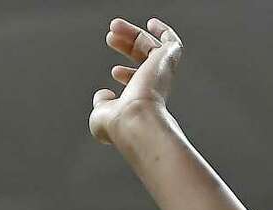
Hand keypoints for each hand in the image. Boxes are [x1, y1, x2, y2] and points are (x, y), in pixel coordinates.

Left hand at [91, 17, 182, 144]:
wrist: (135, 119)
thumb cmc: (118, 123)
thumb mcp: (101, 114)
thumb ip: (102, 103)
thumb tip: (103, 95)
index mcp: (143, 101)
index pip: (140, 83)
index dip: (126, 75)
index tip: (114, 71)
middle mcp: (156, 87)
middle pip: (143, 59)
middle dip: (126, 46)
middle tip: (109, 37)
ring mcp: (162, 73)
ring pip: (151, 47)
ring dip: (132, 34)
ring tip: (113, 26)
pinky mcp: (167, 59)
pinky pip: (171, 41)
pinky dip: (163, 30)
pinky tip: (150, 23)